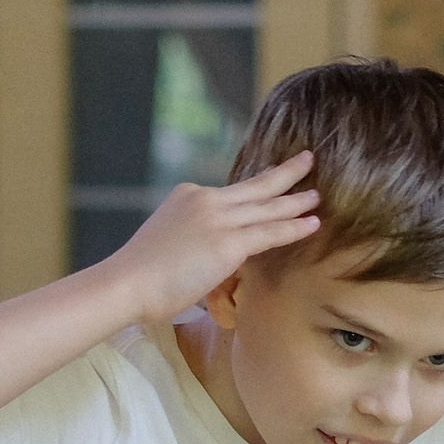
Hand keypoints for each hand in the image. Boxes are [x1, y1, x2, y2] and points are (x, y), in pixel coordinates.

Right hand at [104, 155, 320, 319]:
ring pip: (266, 206)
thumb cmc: (139, 276)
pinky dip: (293, 227)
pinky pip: (268, 233)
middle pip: (254, 186)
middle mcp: (204, 199)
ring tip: (317, 194)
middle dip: (284, 173)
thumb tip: (207, 263)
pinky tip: (313, 223)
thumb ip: (191, 243)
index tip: (271, 182)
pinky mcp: (227, 243)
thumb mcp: (168, 244)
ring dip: (295, 200)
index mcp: (187, 195)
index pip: (229, 194)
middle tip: (307, 160)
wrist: (125, 284)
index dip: (254, 190)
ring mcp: (217, 219)